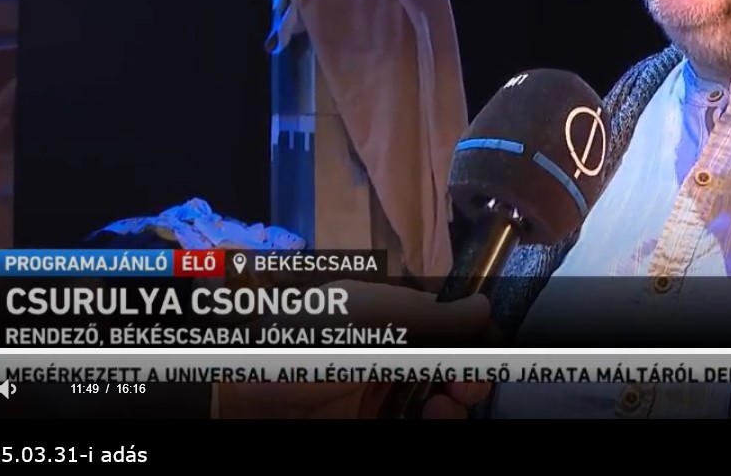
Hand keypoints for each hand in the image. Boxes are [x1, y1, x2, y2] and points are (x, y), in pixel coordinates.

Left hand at [216, 280, 493, 418]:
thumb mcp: (375, 317)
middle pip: (447, 369)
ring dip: (454, 406)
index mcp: (389, 318)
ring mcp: (377, 396)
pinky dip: (435, 422)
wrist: (243, 391)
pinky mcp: (368, 424)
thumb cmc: (310, 340)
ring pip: (436, 404)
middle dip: (467, 377)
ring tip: (444, 408)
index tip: (485, 353)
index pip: (446, 328)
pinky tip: (434, 418)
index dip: (471, 340)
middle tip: (466, 387)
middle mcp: (388, 356)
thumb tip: (487, 306)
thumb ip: (434, 317)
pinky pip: (412, 422)